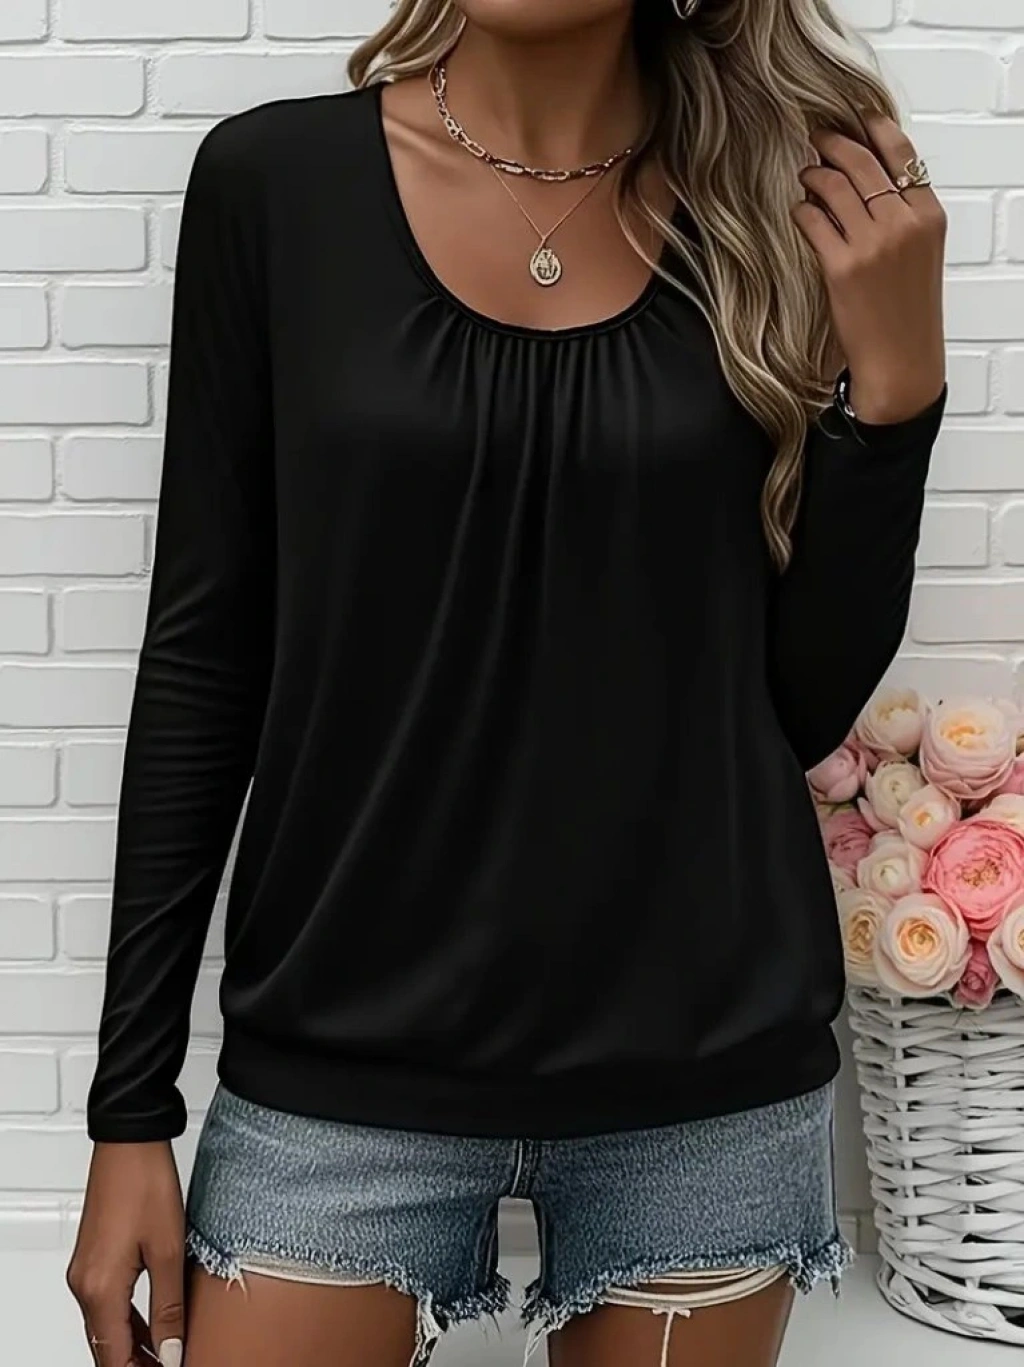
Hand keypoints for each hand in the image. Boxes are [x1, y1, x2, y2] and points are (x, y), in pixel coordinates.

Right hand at [67, 1142, 185, 1366]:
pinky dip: (128, 1321)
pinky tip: (154, 1326)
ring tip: (167, 1354)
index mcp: (100, 1289)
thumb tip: (172, 1351)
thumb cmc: (146, 1183)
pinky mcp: (93, 1258)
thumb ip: (169, 1306)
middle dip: (136, 1364)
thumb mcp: (168, 1250)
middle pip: (105, 1347)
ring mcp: (85, 1272)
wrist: (129, 1141)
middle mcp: (84, 1285)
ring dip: (133, 1345)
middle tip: (172, 1364)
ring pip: (105, 1327)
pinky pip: (107, 1304)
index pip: (113, 1358)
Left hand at [792, 114, 946, 424]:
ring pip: (834, 186)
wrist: (901, 360)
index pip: (901, 153)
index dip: (873, 129)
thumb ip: (904, 214)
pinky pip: (813, 220)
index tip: (856, 117)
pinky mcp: (842, 267)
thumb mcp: (922, 254)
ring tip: (806, 175)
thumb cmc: (907, 311)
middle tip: (817, 138)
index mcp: (928, 216)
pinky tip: (800, 212)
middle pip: (862, 162)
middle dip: (834, 143)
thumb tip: (868, 177)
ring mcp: (872, 245)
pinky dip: (802, 210)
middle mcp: (903, 224)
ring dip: (813, 175)